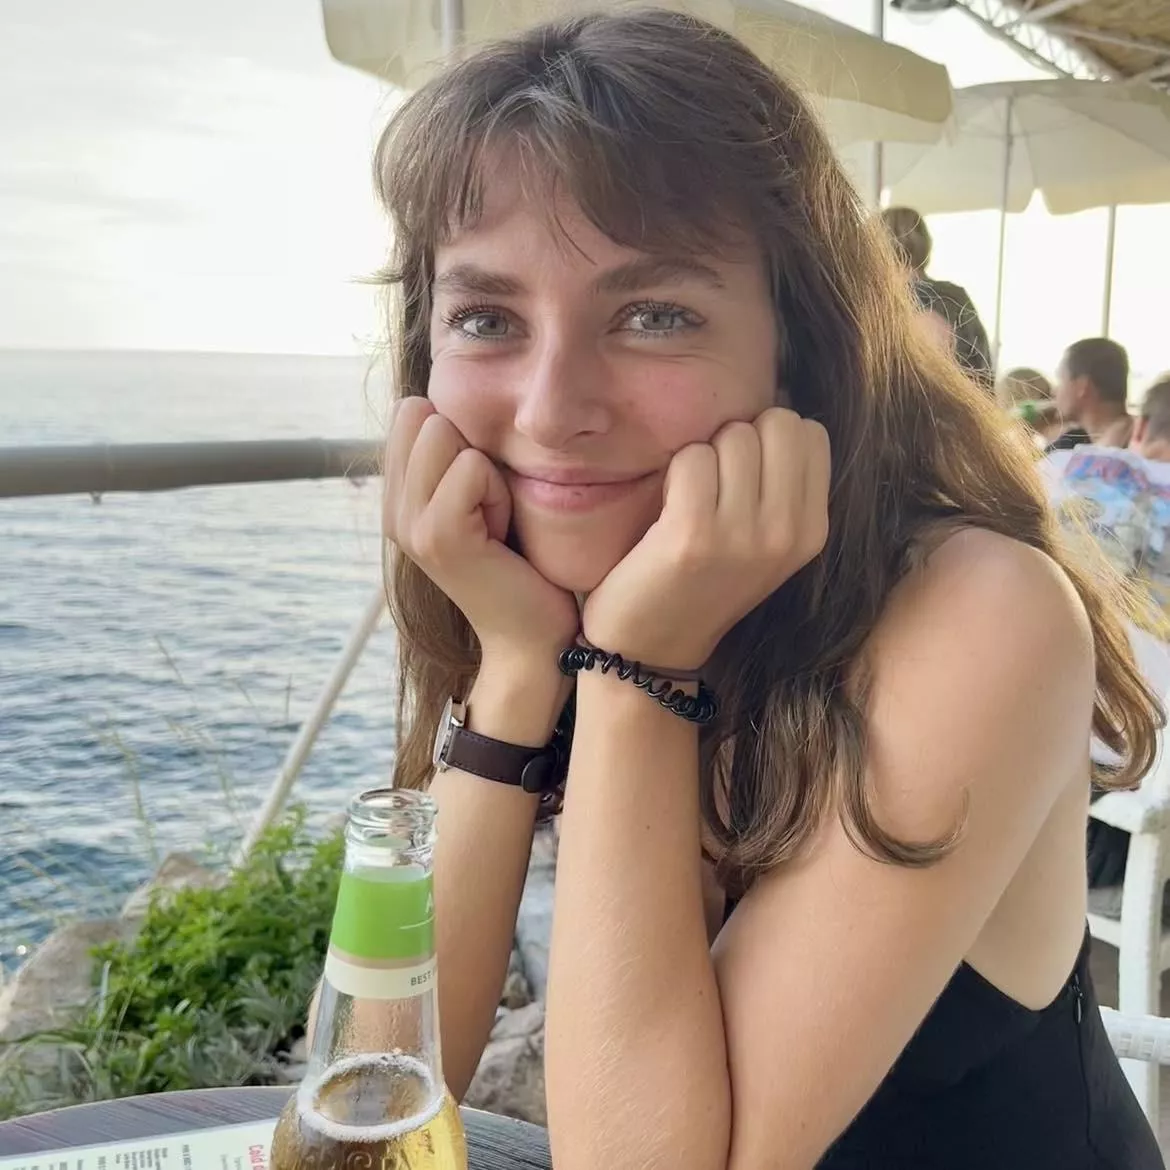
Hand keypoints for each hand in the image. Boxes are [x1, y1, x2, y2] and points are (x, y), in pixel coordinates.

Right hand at [383, 397, 580, 663]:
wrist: (534, 635)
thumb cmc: (524, 563)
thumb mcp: (484, 496)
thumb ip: (457, 453)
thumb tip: (443, 399)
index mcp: (398, 497)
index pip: (411, 411)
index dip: (459, 438)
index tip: (480, 494)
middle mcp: (393, 510)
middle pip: (424, 415)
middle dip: (473, 451)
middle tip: (491, 511)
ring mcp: (408, 525)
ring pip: (445, 435)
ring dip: (489, 474)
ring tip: (496, 522)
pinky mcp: (437, 536)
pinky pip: (473, 468)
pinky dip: (499, 494)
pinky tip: (500, 535)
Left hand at [582, 409, 829, 670]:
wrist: (650, 648)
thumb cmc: (701, 580)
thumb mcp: (763, 540)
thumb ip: (782, 483)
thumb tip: (780, 405)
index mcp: (813, 530)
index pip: (811, 432)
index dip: (769, 437)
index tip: (743, 475)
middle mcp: (788, 533)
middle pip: (778, 422)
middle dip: (739, 438)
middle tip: (714, 485)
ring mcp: (744, 536)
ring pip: (734, 435)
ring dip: (703, 456)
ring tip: (690, 501)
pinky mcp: (694, 535)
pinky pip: (692, 457)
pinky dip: (673, 473)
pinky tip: (667, 510)